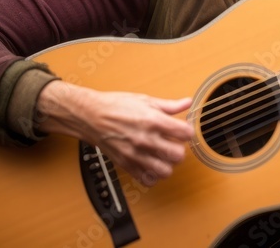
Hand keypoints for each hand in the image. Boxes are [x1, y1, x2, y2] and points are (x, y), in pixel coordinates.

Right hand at [36, 81, 194, 185]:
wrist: (91, 116)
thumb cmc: (116, 106)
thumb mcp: (145, 100)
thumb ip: (169, 105)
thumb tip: (187, 102)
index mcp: (153, 121)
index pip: (185, 133)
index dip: (187, 131)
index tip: (183, 130)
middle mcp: (146, 139)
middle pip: (178, 155)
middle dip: (179, 148)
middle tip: (174, 143)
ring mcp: (136, 154)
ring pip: (166, 171)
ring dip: (167, 164)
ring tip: (163, 155)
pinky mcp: (127, 165)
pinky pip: (148, 180)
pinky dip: (153, 175)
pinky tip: (152, 164)